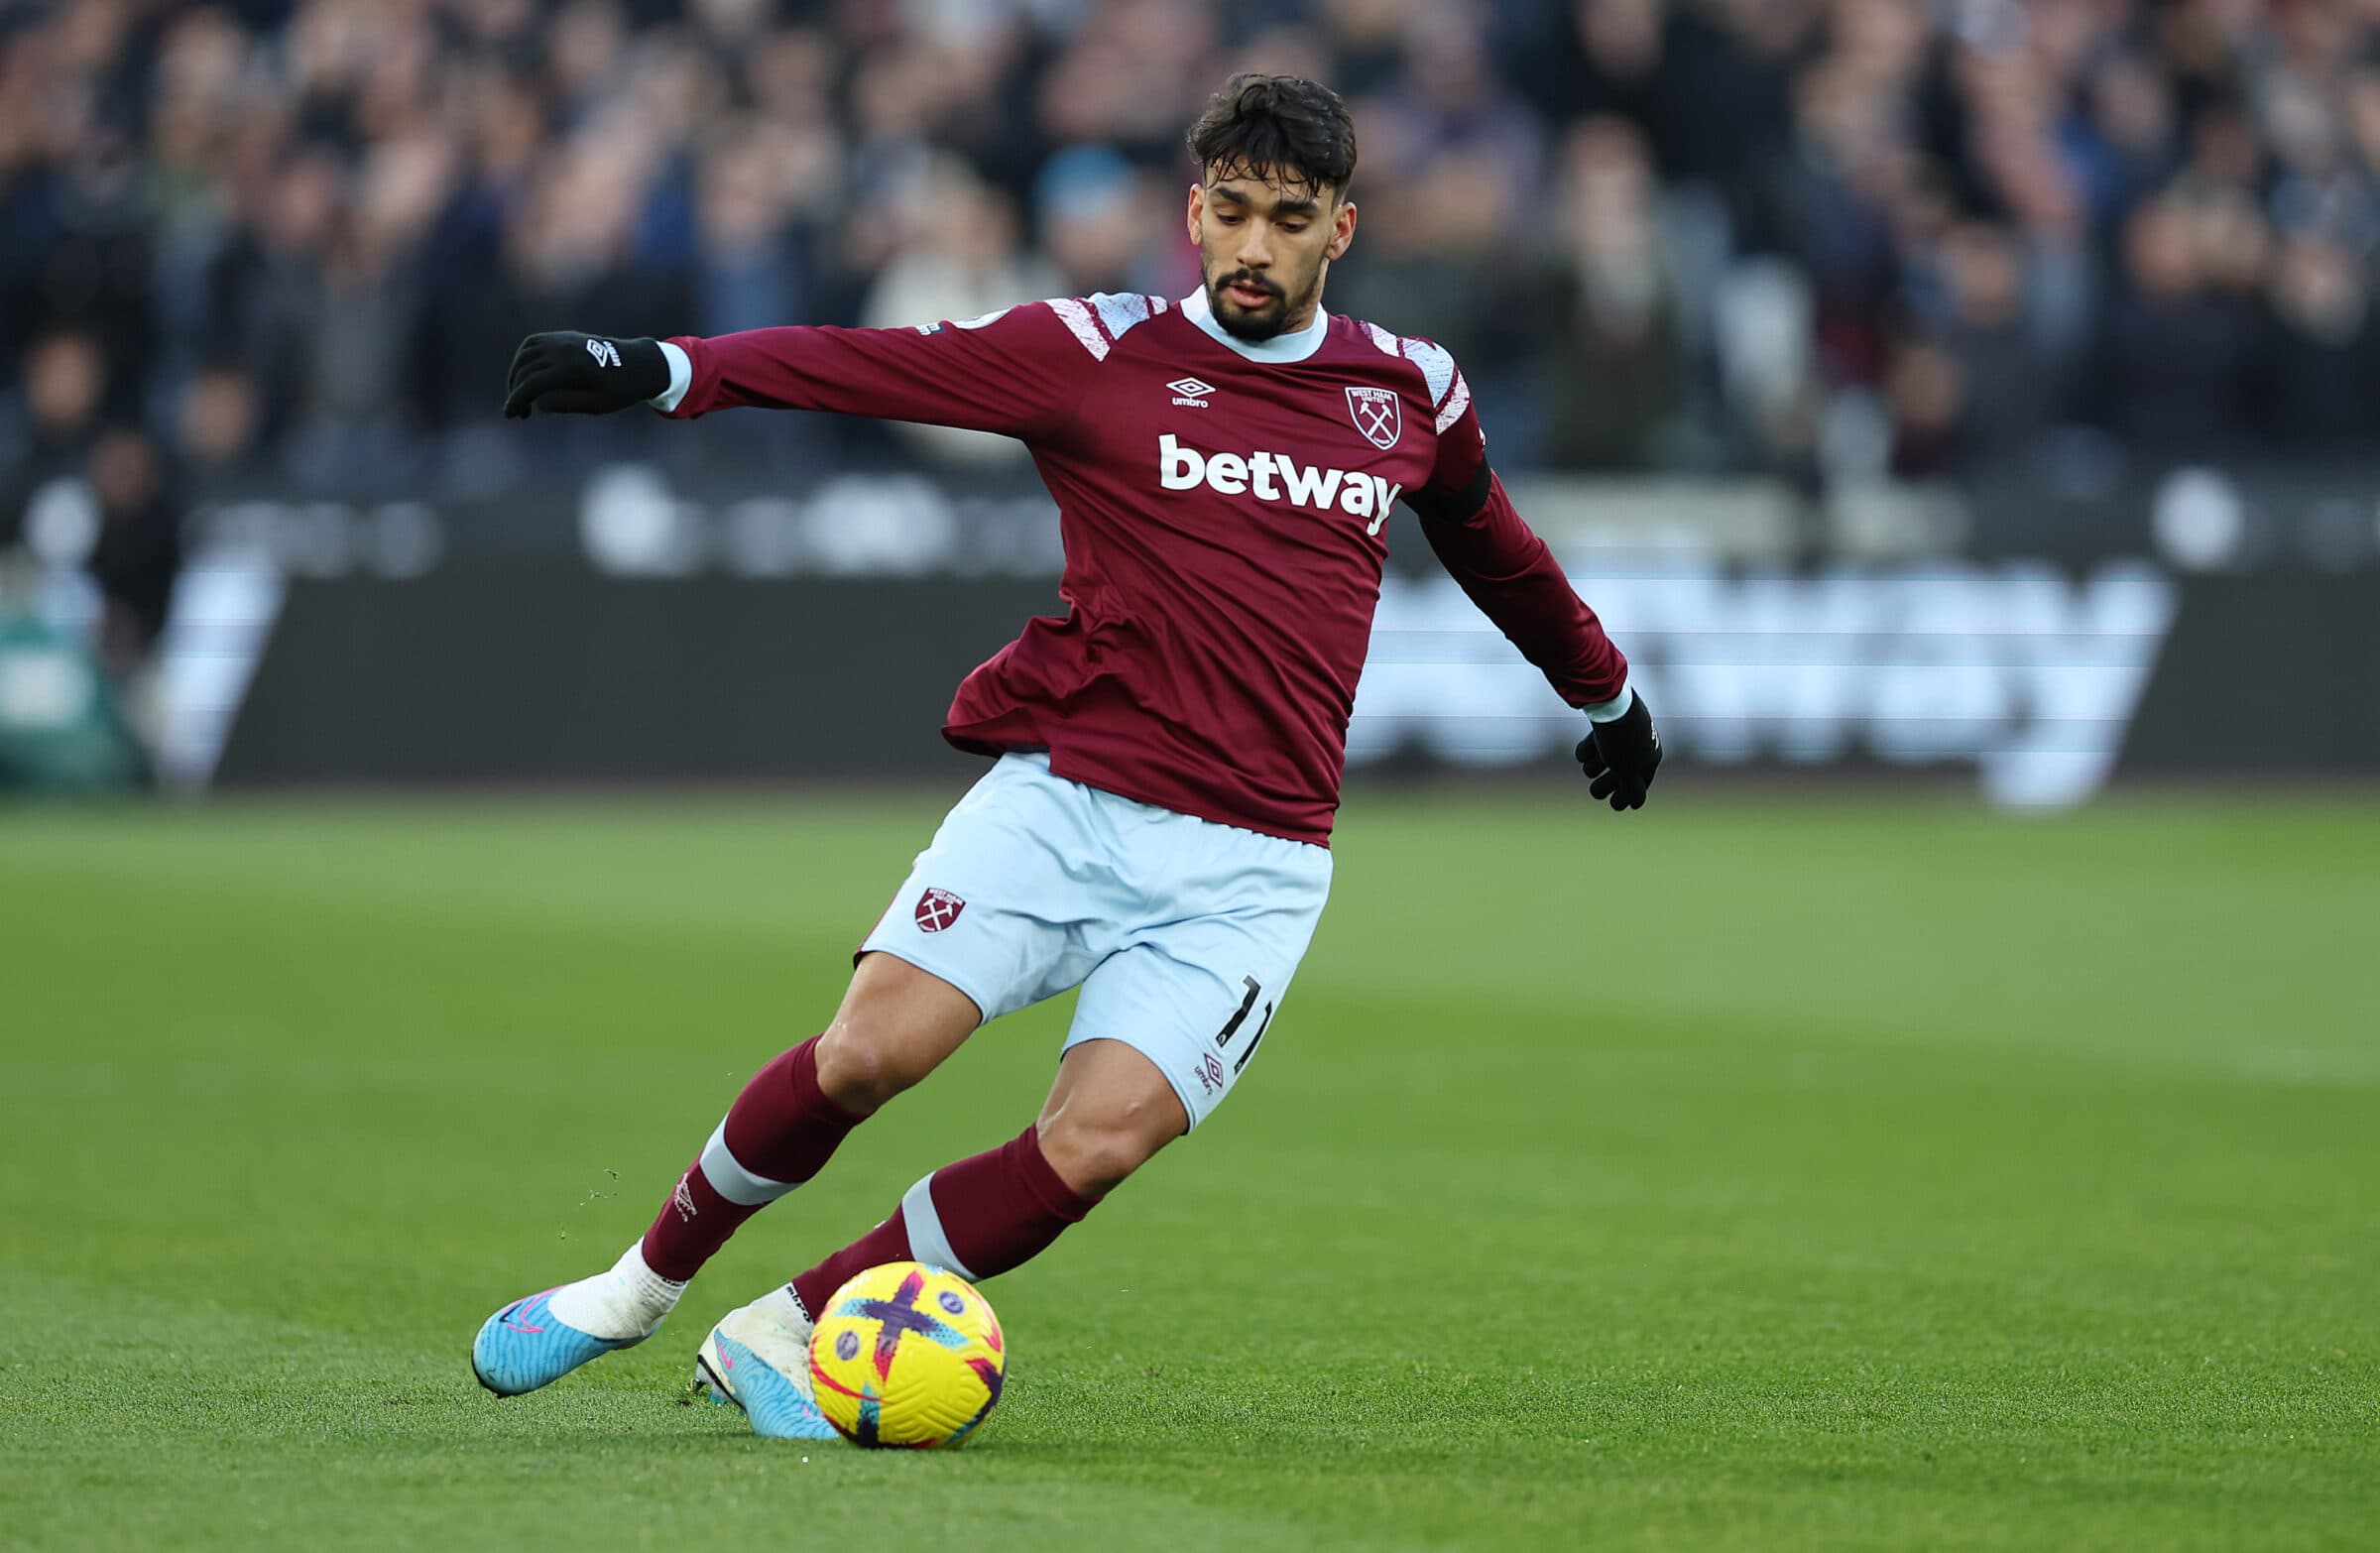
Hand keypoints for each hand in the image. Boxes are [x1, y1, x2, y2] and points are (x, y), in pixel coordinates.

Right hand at [503, 332, 668, 417]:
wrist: (637, 363)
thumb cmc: (620, 389)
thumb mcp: (598, 405)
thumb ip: (567, 404)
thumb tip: (538, 403)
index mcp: (573, 369)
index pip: (533, 383)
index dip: (516, 400)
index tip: (509, 415)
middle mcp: (563, 350)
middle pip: (525, 370)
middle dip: (515, 393)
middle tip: (519, 414)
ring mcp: (561, 340)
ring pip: (524, 355)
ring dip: (516, 376)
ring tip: (521, 397)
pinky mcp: (562, 337)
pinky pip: (532, 344)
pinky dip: (523, 359)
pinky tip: (526, 376)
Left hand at [1574, 691, 1660, 810]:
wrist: (1609, 703)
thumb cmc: (1623, 741)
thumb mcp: (1629, 771)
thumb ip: (1632, 790)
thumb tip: (1636, 805)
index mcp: (1651, 755)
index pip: (1641, 784)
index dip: (1627, 795)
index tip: (1615, 805)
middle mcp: (1637, 745)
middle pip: (1619, 774)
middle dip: (1606, 784)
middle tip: (1595, 791)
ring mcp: (1619, 735)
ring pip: (1602, 761)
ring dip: (1593, 768)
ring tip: (1589, 768)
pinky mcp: (1602, 727)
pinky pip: (1592, 747)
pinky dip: (1586, 751)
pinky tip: (1585, 750)